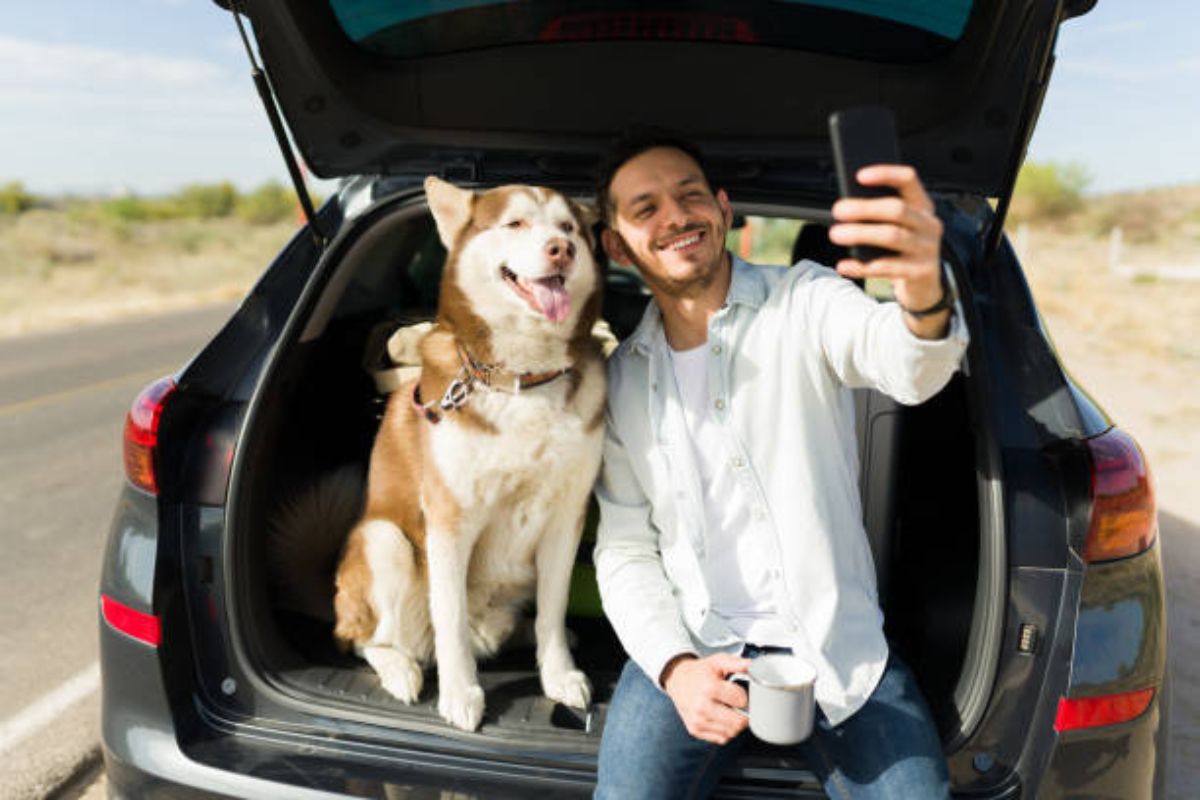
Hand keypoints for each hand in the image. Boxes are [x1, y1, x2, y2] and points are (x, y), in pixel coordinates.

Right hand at [661, 653, 750, 743]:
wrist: (677, 680)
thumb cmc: (700, 671)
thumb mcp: (718, 661)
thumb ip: (738, 663)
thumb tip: (755, 666)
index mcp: (709, 687)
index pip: (741, 701)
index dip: (745, 697)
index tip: (741, 693)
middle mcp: (701, 706)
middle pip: (738, 722)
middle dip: (744, 714)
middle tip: (741, 706)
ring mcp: (697, 720)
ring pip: (731, 732)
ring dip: (736, 724)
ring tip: (731, 711)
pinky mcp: (695, 730)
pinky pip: (721, 738)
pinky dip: (726, 730)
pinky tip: (722, 718)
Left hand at [829, 165, 948, 336]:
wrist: (923, 286)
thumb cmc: (902, 250)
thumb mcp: (897, 227)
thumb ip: (879, 215)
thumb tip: (846, 207)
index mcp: (922, 206)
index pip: (908, 180)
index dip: (886, 174)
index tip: (859, 176)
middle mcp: (929, 224)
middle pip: (897, 209)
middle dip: (865, 208)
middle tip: (838, 210)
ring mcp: (927, 248)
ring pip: (892, 236)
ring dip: (860, 234)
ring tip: (835, 234)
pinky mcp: (920, 272)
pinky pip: (886, 267)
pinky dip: (862, 266)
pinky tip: (843, 265)